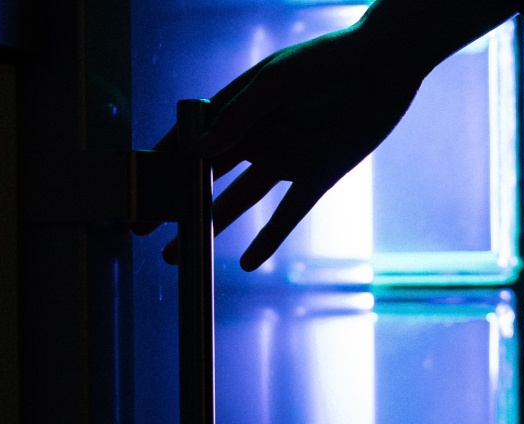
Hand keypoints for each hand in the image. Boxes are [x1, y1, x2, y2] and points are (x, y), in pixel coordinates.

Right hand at [154, 25, 425, 269]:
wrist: (385, 68)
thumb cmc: (328, 62)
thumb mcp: (277, 83)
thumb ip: (239, 117)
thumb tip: (198, 151)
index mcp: (238, 106)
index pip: (189, 139)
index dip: (162, 163)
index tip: (137, 188)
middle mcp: (257, 136)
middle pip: (205, 176)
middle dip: (175, 203)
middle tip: (146, 229)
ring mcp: (286, 158)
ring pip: (237, 201)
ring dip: (210, 226)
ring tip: (180, 253)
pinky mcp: (318, 176)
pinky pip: (287, 214)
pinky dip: (267, 238)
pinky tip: (246, 262)